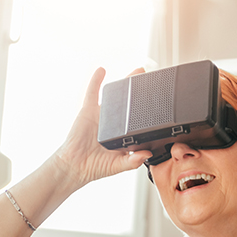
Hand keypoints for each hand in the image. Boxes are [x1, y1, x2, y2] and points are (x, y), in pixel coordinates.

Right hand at [53, 67, 150, 188]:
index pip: (139, 119)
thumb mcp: (118, 165)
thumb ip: (132, 161)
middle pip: (130, 102)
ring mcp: (102, 115)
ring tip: (137, 71)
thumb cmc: (95, 166)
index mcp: (124, 133)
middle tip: (152, 78)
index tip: (161, 100)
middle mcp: (115, 122)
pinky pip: (92, 93)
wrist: (74, 166)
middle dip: (140, 90)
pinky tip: (102, 70)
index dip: (148, 110)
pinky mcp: (88, 111)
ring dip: (124, 82)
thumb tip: (147, 155)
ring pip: (115, 95)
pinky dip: (96, 80)